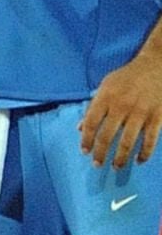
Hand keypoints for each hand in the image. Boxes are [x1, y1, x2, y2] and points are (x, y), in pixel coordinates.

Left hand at [80, 47, 161, 168]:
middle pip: (107, 135)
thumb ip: (93, 106)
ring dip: (120, 157)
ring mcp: (140, 113)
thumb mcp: (105, 86)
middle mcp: (121, 106)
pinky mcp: (157, 118)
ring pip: (128, 141)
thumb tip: (80, 127)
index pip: (92, 122)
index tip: (84, 151)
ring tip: (115, 166)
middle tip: (97, 164)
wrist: (156, 67)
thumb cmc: (127, 77)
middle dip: (100, 152)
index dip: (86, 139)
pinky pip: (150, 140)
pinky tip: (139, 160)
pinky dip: (145, 153)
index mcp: (106, 97)